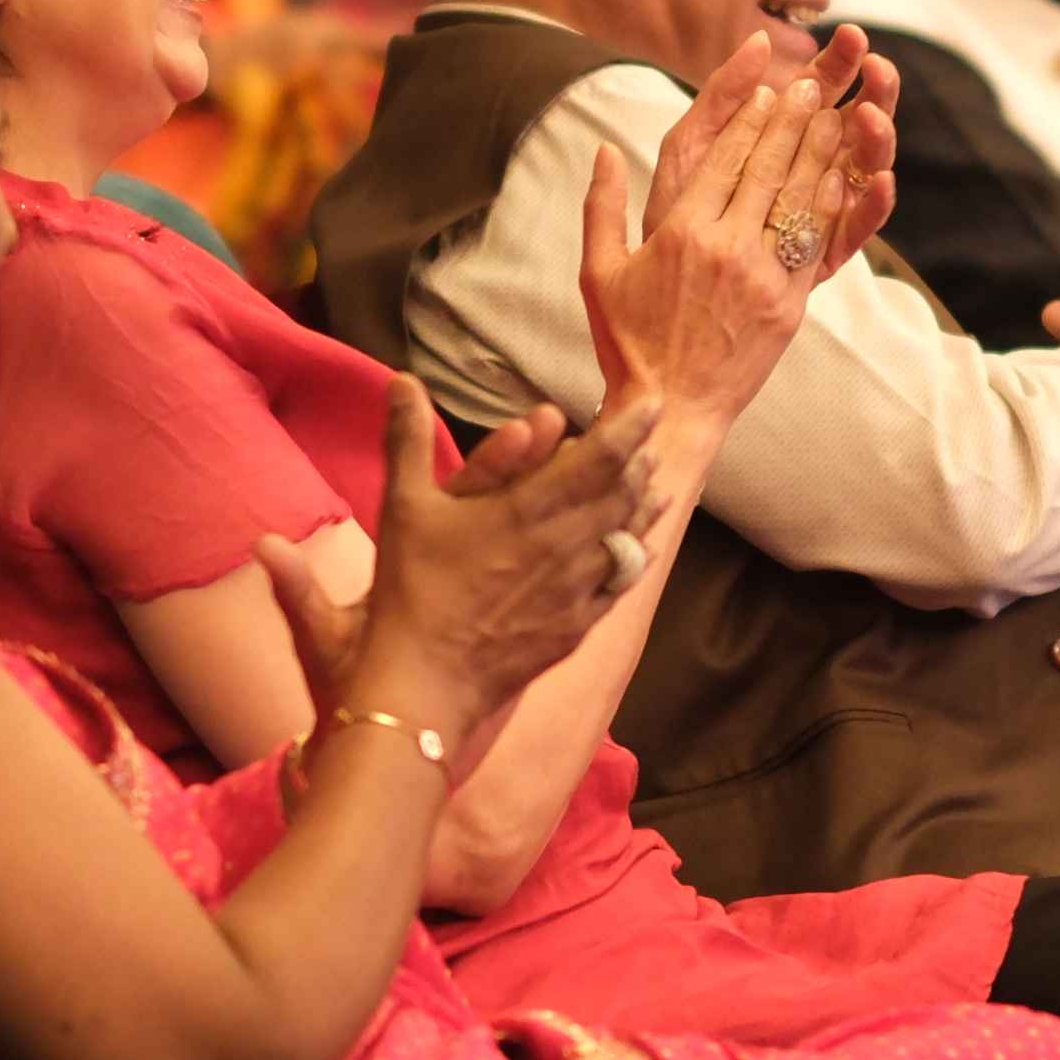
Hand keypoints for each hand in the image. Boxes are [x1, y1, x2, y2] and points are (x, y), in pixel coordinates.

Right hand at [341, 375, 665, 745]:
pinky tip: (638, 549)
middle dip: (639, 463)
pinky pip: (620, 583)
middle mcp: (567, 544)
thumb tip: (402, 380)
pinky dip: (635, 555)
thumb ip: (408, 439)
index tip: (653, 403)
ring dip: (644, 506)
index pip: (601, 457)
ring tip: (657, 486)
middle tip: (648, 443)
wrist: (428, 680)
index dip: (632, 427)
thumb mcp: (403, 506)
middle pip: (623, 493)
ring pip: (629, 537)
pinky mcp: (578, 625)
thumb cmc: (414, 588)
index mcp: (531, 508)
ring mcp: (578, 588)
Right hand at [576, 32, 895, 442]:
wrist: (669, 411)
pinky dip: (829, 204)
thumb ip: (601, 206)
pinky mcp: (789, 305)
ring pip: (799, 199)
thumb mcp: (597, 273)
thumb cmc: (627, 344)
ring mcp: (764, 277)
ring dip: (819, 152)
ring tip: (833, 115)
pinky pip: (815, 243)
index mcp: (681, 233)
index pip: (724, 159)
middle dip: (791, 122)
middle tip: (808, 86)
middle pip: (768, 168)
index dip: (749, 120)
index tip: (766, 91)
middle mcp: (727, 248)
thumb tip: (603, 149)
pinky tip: (840, 176)